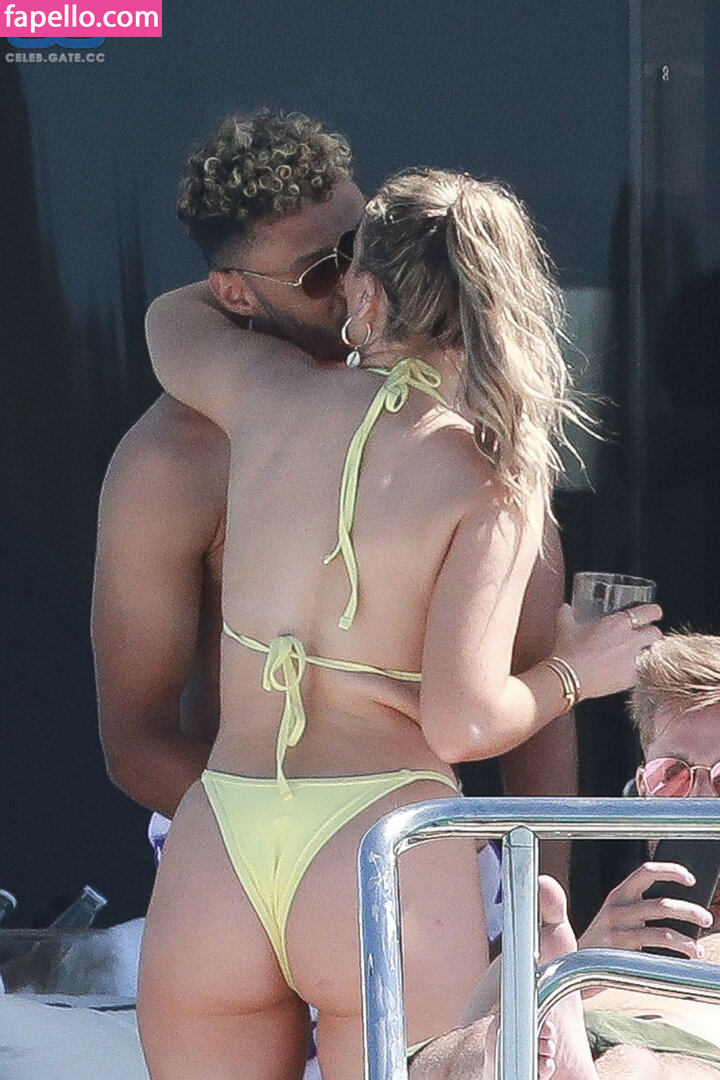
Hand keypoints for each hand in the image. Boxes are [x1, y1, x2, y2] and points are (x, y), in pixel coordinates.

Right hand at [552, 603, 661, 699]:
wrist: (569, 677)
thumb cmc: (569, 652)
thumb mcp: (565, 627)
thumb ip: (567, 614)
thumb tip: (566, 608)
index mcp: (618, 623)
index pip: (649, 612)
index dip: (654, 612)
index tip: (653, 614)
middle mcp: (630, 640)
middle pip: (656, 633)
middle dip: (652, 634)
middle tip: (645, 636)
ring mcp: (633, 660)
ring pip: (653, 653)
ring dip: (648, 653)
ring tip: (639, 655)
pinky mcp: (632, 678)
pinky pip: (644, 672)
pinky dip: (639, 671)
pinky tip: (629, 673)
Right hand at [578, 862, 711, 957]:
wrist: (574, 964)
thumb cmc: (604, 941)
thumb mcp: (617, 916)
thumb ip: (642, 909)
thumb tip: (682, 911)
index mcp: (619, 894)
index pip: (646, 871)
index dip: (670, 871)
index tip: (691, 879)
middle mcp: (617, 908)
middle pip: (661, 904)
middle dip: (690, 911)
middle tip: (706, 919)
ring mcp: (617, 929)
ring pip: (662, 931)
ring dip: (687, 941)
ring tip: (699, 950)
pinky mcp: (619, 950)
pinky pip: (654, 950)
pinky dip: (675, 954)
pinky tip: (685, 959)